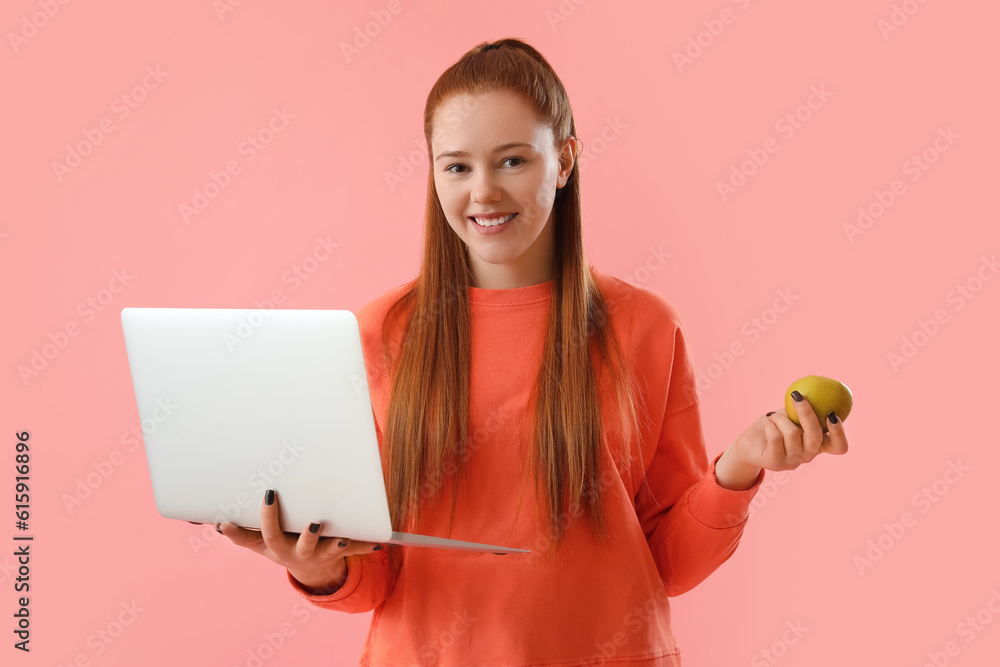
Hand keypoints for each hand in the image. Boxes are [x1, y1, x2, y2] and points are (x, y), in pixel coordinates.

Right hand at [215, 489, 383, 593]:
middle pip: (302, 546)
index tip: (267, 495)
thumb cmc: (280, 546)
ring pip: (330, 550)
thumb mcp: (258, 544)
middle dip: (308, 536)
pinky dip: (366, 545)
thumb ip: (240, 534)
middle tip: (314, 523)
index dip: (267, 518)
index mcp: (278, 546)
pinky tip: (379, 542)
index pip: (268, 534)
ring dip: (337, 543)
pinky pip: (356, 549)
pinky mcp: (339, 553)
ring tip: (343, 537)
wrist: (308, 570)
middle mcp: (299, 552)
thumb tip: (216, 524)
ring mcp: (320, 554)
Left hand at [726, 393, 849, 477]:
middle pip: (816, 437)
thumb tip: (815, 388)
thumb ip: (803, 409)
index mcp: (816, 445)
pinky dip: (770, 425)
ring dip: (779, 418)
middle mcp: (807, 456)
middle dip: (807, 413)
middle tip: (797, 396)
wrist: (748, 444)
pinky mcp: (775, 463)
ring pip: (792, 433)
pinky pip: (775, 437)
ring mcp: (792, 462)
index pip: (839, 447)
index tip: (832, 413)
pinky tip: (767, 424)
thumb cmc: (772, 426)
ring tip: (772, 416)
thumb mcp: (790, 416)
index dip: (839, 433)